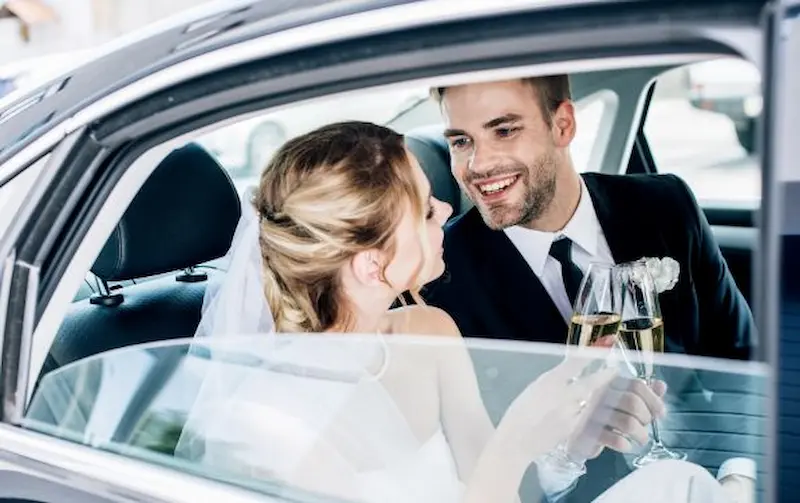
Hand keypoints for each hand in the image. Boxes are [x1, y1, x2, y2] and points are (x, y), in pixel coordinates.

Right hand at [501, 354, 618, 459]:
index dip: (590, 355)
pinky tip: (578, 414)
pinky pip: (584, 416)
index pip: (574, 364)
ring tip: (598, 394)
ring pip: (589, 401)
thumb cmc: (520, 412)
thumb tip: (569, 374)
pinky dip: (584, 413)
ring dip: (594, 397)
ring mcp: (571, 413)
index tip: (601, 349)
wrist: (517, 441)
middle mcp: (563, 395)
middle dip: (605, 376)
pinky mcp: (575, 429)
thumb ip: (553, 381)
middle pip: (591, 383)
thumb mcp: (534, 389)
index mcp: (549, 381)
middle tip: (615, 370)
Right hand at [566, 375, 666, 460]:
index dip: (653, 399)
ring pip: (627, 423)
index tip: (660, 413)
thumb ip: (642, 393)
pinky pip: (615, 440)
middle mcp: (599, 394)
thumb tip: (661, 386)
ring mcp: (592, 413)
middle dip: (646, 418)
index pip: (636, 385)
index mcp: (609, 383)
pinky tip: (626, 446)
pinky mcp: (588, 432)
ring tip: (640, 439)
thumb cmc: (602, 415)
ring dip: (641, 435)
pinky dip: (626, 445)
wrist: (575, 434)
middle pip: (632, 402)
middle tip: (645, 426)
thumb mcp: (622, 401)